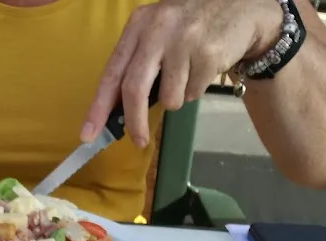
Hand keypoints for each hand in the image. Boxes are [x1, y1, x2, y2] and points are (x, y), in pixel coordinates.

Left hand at [82, 0, 282, 147]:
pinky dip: (195, 91)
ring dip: (176, 99)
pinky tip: (202, 68)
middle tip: (138, 141)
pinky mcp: (208, 55)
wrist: (238, 6)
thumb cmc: (188, 27)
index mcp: (138, 25)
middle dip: (134, 122)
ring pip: (168, 98)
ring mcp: (184, 41)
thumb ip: (136, 66)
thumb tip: (117, 112)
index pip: (112, 73)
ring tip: (186, 75)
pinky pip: (192, 94)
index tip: (87, 135)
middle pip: (134, 89)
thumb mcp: (156, 34)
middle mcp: (157, 30)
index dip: (98, 108)